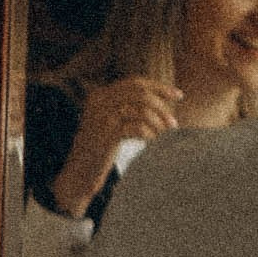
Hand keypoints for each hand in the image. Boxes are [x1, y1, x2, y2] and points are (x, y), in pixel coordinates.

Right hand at [50, 77, 181, 215]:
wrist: (79, 174)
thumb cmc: (99, 150)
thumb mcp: (108, 123)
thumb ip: (126, 109)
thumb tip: (160, 101)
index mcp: (99, 95)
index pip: (135, 83)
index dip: (159, 88)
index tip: (178, 95)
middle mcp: (99, 101)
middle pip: (140, 93)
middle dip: (162, 105)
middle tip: (174, 122)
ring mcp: (102, 116)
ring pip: (142, 110)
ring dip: (159, 123)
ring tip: (165, 136)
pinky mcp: (108, 133)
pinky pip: (139, 128)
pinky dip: (150, 136)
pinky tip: (152, 145)